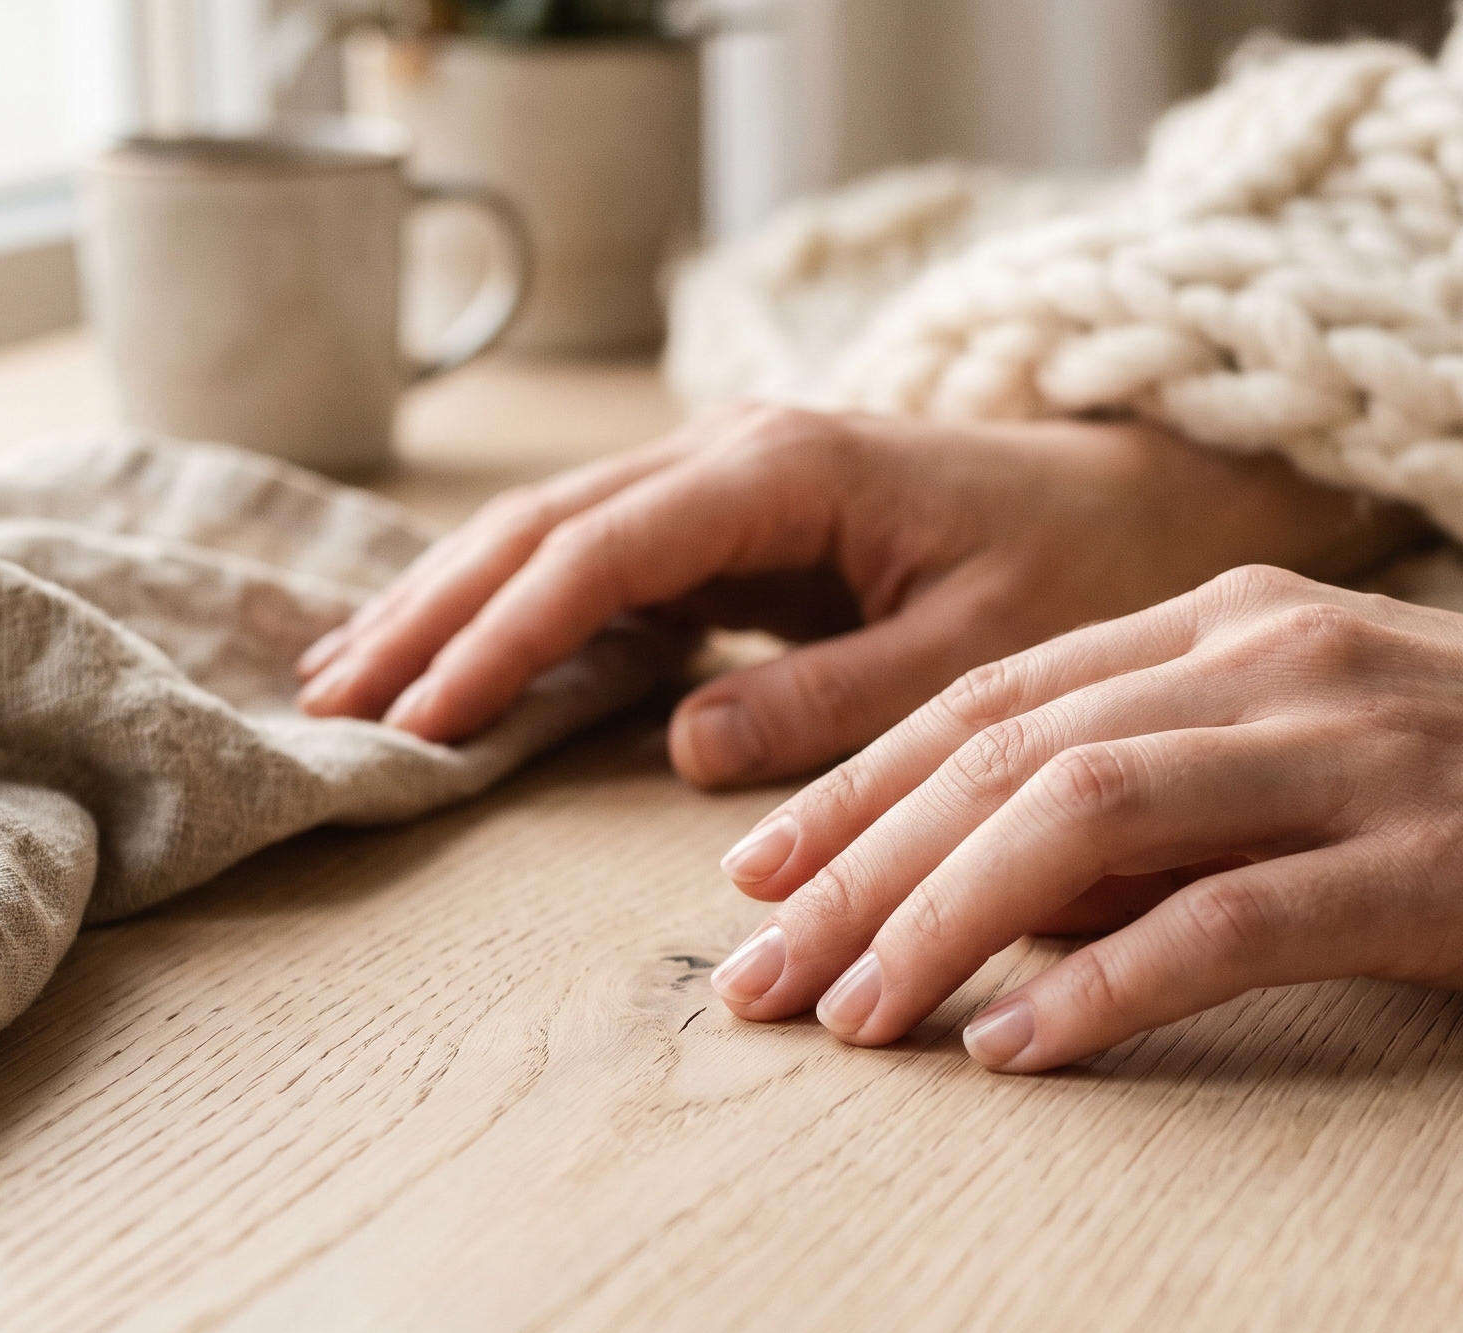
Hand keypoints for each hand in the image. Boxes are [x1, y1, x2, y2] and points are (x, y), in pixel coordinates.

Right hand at [296, 404, 1411, 786]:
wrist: (1136, 493)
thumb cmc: (1075, 567)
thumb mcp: (976, 652)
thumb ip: (836, 701)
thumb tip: (689, 750)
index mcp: (784, 471)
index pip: (600, 553)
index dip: (501, 638)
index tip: (420, 718)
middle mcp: (731, 453)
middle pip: (539, 531)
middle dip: (428, 615)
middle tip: (326, 706)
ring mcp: (719, 479)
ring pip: (544, 535)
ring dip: (442, 605)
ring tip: (335, 681)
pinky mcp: (724, 520)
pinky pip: (590, 560)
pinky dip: (505, 609)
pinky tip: (440, 660)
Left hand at [703, 566, 1462, 1071]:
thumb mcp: (1333, 733)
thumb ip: (1175, 778)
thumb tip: (1003, 878)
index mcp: (1234, 620)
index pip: (991, 697)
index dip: (855, 788)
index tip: (758, 878)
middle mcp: (1271, 662)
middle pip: (1001, 753)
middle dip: (852, 869)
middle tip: (756, 980)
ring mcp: (1350, 754)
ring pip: (1080, 816)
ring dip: (940, 922)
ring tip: (852, 1022)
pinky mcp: (1431, 862)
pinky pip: (1226, 920)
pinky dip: (1102, 986)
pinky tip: (1019, 1051)